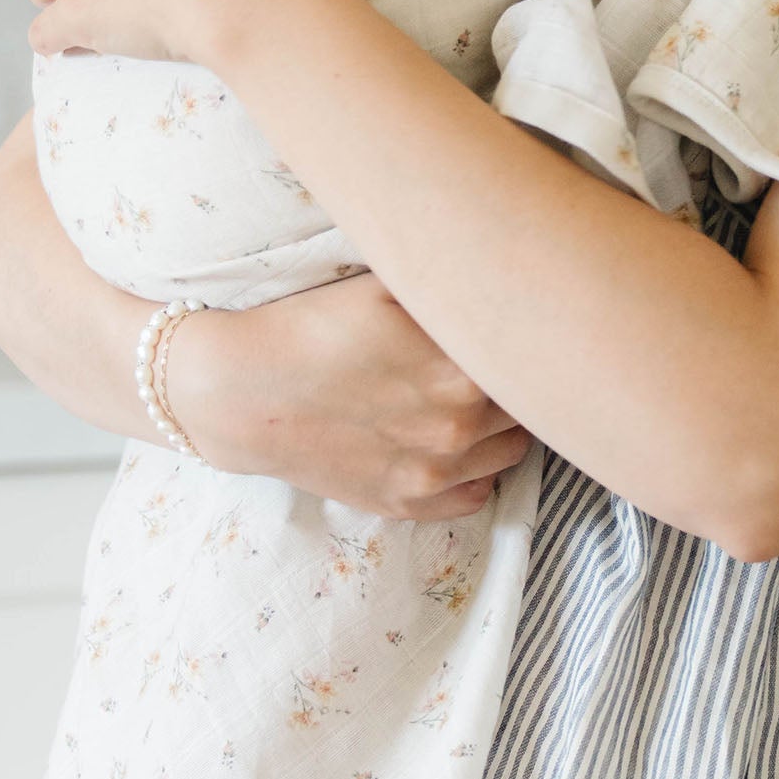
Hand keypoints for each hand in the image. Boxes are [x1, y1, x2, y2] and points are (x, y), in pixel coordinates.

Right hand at [169, 273, 533, 518]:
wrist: (243, 392)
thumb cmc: (313, 327)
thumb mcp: (388, 288)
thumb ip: (454, 290)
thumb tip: (507, 275)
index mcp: (461, 369)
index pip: (534, 360)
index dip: (530, 340)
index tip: (522, 325)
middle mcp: (457, 427)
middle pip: (529, 406)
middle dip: (519, 381)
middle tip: (495, 357)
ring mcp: (433, 472)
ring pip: (511, 452)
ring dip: (504, 426)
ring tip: (476, 397)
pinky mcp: (406, 503)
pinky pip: (476, 495)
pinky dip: (476, 471)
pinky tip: (454, 441)